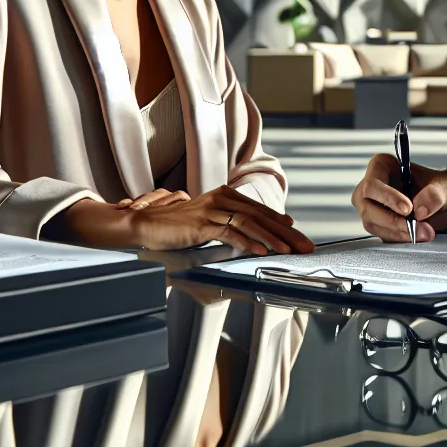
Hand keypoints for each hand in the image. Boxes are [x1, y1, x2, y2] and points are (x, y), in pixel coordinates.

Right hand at [58, 187, 314, 254]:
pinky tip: (261, 251)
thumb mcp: (205, 224)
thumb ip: (227, 225)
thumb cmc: (172, 227)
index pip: (258, 209)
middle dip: (285, 232)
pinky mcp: (201, 223)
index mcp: (222, 195)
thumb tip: (253, 237)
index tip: (298, 234)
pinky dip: (248, 242)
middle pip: (260, 214)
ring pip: (250, 222)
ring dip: (272, 237)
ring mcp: (210, 209)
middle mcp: (219, 197)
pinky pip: (230, 232)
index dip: (280, 222)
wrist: (142, 225)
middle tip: (304, 245)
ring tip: (288, 250)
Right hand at [351, 153, 446, 242]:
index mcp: (381, 166)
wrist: (444, 204)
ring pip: (372, 224)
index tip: (408, 209)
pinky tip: (416, 235)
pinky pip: (382, 235)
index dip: (388, 198)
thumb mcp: (444, 186)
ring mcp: (370, 207)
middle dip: (393, 221)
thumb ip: (435, 194)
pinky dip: (400, 238)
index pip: (373, 184)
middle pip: (368, 208)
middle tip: (416, 227)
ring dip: (398, 232)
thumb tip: (420, 210)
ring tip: (423, 232)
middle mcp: (371, 187)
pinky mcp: (377, 224)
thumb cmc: (438, 188)